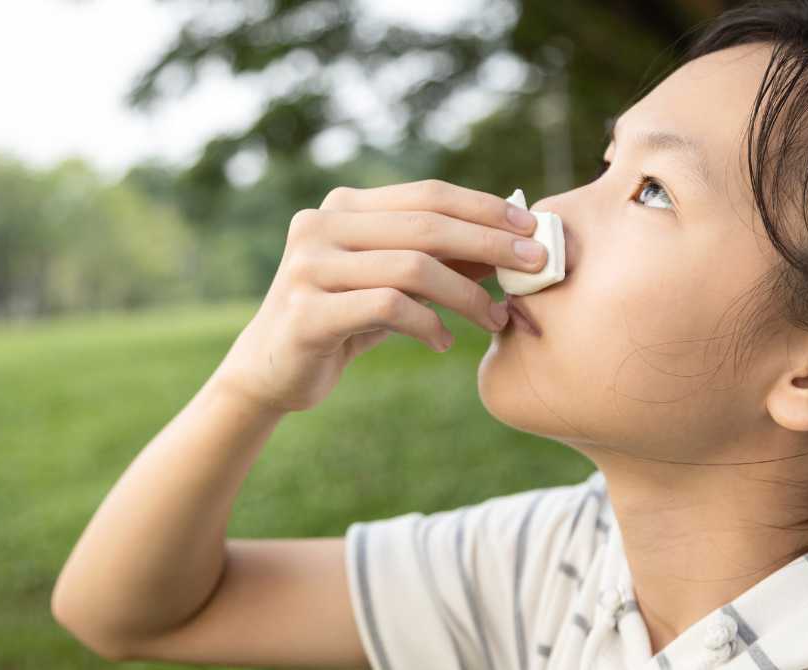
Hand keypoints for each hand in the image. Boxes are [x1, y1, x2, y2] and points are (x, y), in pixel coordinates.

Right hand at [211, 179, 547, 412]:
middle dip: (490, 243)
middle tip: (536, 266)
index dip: (484, 208)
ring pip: (412, 267)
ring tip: (495, 318)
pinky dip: (428, 325)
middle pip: (426, 225)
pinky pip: (388, 308)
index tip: (531, 227)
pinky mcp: (305, 312)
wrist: (271, 372)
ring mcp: (308, 267)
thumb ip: (438, 259)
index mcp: (343, 208)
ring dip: (466, 294)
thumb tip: (512, 242)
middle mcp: (320, 226)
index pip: (427, 195)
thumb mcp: (393, 283)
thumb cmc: (343, 321)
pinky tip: (444, 343)